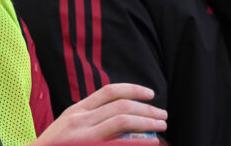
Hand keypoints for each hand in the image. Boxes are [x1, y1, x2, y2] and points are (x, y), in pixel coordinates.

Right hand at [33, 83, 166, 144]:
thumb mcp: (68, 126)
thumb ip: (89, 119)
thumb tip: (118, 115)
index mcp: (77, 110)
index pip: (109, 92)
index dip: (133, 89)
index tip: (150, 94)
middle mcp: (80, 119)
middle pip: (121, 105)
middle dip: (147, 109)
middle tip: (162, 114)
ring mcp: (84, 135)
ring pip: (123, 121)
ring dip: (147, 121)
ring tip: (161, 125)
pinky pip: (118, 141)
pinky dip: (137, 140)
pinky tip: (149, 141)